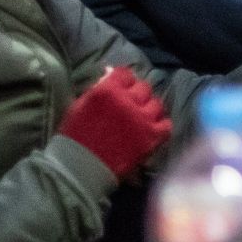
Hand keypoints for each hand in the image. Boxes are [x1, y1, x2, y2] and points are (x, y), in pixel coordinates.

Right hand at [58, 66, 170, 180]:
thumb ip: (98, 88)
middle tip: (130, 107)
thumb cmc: (75, 137)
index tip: (122, 90)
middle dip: (136, 96)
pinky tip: (151, 131)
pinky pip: (165, 125)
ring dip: (148, 110)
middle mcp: (127, 100)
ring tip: (140, 120)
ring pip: (156, 104)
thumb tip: (111, 72)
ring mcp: (141, 118)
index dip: (124, 82)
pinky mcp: (151, 137)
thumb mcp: (80, 106)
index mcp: (107, 90)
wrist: (80, 169)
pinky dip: (160, 127)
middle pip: (143, 88)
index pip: (125, 74)